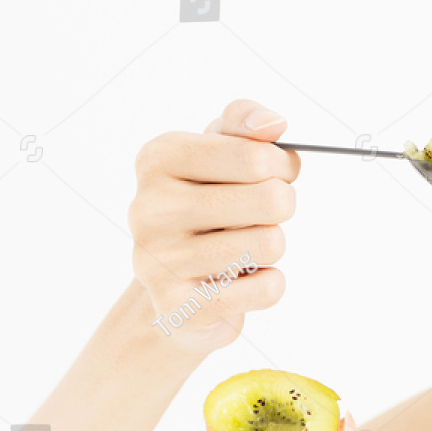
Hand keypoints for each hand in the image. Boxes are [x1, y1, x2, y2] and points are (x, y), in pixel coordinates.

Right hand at [128, 99, 299, 354]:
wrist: (176, 283)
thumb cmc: (208, 205)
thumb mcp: (221, 152)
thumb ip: (245, 123)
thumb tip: (272, 123)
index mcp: (159, 159)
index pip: (256, 156)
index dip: (282, 167)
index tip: (273, 174)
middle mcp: (149, 208)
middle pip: (271, 200)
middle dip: (281, 207)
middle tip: (259, 215)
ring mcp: (159, 260)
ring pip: (271, 244)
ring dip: (271, 247)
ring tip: (242, 248)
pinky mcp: (180, 307)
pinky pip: (267, 288)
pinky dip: (268, 284)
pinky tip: (240, 281)